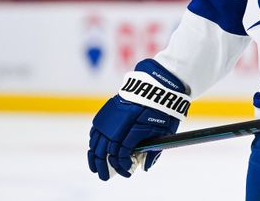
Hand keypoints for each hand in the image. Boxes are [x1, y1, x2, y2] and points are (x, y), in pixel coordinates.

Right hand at [87, 59, 188, 180]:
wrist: (158, 84)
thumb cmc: (164, 108)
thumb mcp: (165, 130)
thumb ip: (154, 149)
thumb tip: (146, 167)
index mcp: (134, 128)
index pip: (121, 153)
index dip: (122, 165)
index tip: (127, 172)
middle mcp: (119, 123)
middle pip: (105, 149)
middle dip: (104, 165)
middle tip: (104, 176)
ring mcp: (112, 115)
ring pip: (97, 139)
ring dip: (94, 155)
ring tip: (95, 167)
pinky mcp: (109, 109)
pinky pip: (96, 128)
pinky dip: (93, 140)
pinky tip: (94, 149)